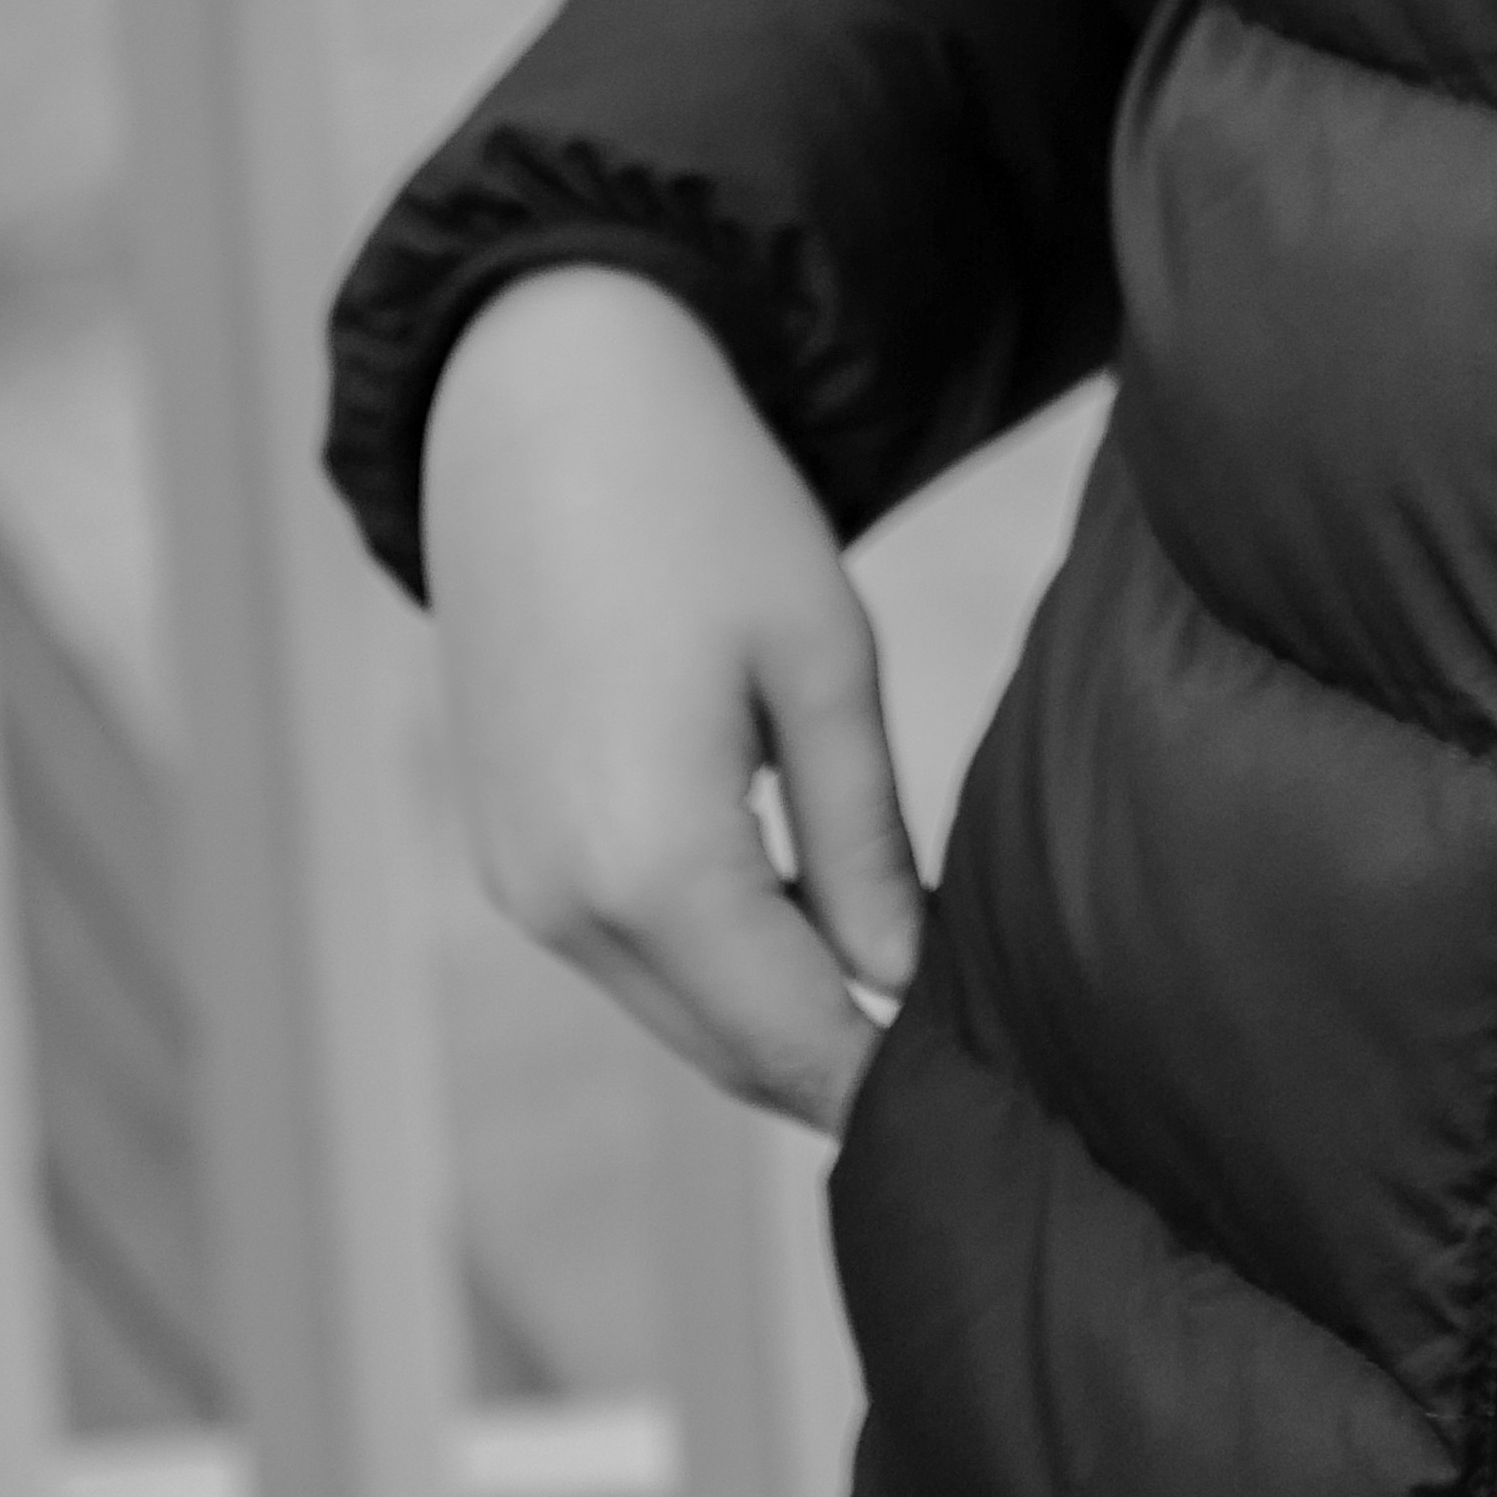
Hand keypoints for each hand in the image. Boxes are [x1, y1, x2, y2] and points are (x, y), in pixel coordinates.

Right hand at [418, 266, 920, 1131]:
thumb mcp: (826, 667)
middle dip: (844, 1063)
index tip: (992, 1091)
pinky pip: (628, 955)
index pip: (800, 1042)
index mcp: (653, 865)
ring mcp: (518, 887)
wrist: (540, 405)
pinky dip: (717, 958)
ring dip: (781, 1011)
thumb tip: (903, 983)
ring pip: (678, 1013)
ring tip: (903, 973)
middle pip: (734, 1053)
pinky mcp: (504, 855)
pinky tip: (803, 904)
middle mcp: (563, 904)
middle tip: (971, 1055)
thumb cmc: (705, 509)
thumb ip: (864, 845)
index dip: (897, 1083)